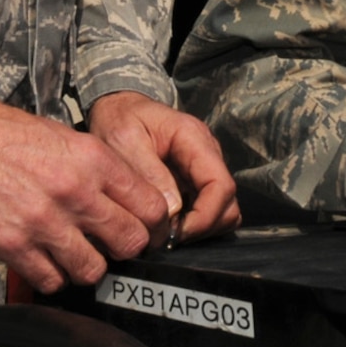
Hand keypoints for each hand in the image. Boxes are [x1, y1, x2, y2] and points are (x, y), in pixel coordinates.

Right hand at [0, 75, 172, 293]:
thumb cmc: (1, 132)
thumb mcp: (62, 136)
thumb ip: (96, 168)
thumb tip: (125, 198)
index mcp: (92, 159)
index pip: (151, 206)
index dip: (153, 224)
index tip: (146, 229)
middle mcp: (74, 191)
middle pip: (130, 242)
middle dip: (125, 248)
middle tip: (111, 246)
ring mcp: (43, 222)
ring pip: (93, 269)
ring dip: (87, 266)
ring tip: (74, 253)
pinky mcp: (12, 245)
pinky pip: (51, 280)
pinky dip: (51, 276)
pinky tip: (44, 259)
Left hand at [86, 91, 240, 244]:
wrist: (117, 108)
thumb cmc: (119, 120)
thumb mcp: (124, 141)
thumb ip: (149, 173)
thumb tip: (172, 211)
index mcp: (195, 139)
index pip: (221, 185)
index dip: (205, 217)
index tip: (176, 234)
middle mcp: (207, 154)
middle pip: (228, 203)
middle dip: (203, 227)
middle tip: (167, 238)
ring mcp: (203, 169)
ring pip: (223, 210)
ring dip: (200, 229)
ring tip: (166, 233)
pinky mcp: (194, 181)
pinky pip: (207, 210)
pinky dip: (193, 224)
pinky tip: (167, 225)